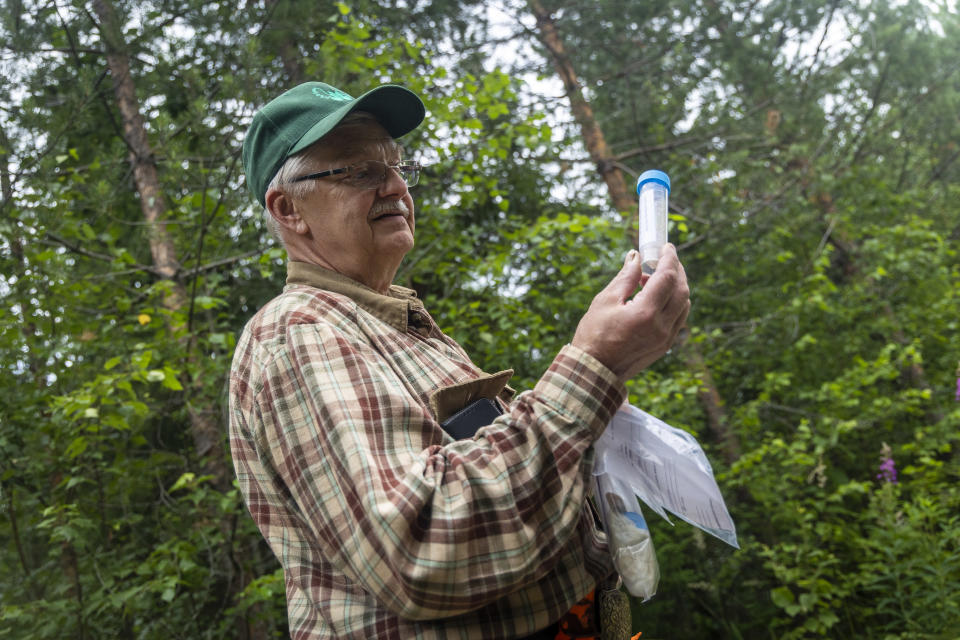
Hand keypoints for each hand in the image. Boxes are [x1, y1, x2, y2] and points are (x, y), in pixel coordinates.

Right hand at [571, 244, 689, 382]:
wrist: (594, 371)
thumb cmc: (593, 335)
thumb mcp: (605, 301)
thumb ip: (625, 277)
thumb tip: (636, 256)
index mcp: (645, 313)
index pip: (667, 277)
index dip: (669, 258)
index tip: (666, 246)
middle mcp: (661, 326)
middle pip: (682, 290)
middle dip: (677, 271)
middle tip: (665, 258)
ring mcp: (666, 338)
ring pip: (684, 305)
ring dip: (677, 287)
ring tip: (656, 278)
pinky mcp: (664, 346)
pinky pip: (679, 318)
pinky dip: (674, 303)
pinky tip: (657, 298)